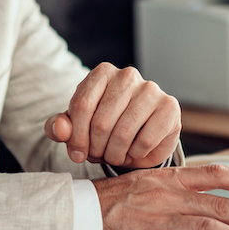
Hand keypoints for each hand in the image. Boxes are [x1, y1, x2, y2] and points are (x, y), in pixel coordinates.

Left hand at [44, 63, 180, 169]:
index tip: (77, 154)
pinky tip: (134, 151)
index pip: (81, 106)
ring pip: (123, 133)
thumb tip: (59, 129)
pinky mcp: (169, 106)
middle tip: (99, 156)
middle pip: (101, 122)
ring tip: (115, 156)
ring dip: (115, 154)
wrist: (141, 135)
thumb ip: (60, 127)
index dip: (76, 137)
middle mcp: (127, 75)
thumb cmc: (104, 128)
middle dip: (96, 148)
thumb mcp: (76, 127)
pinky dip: (136, 154)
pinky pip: (145, 140)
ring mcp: (151, 89)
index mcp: (102, 73)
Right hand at [93, 164, 228, 229]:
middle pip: (223, 204)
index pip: (217, 174)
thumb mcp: (148, 182)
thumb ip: (180, 189)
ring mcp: (164, 221)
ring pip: (213, 228)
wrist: (82, 217)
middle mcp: (171, 198)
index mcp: (171, 179)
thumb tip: (213, 198)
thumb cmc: (114, 201)